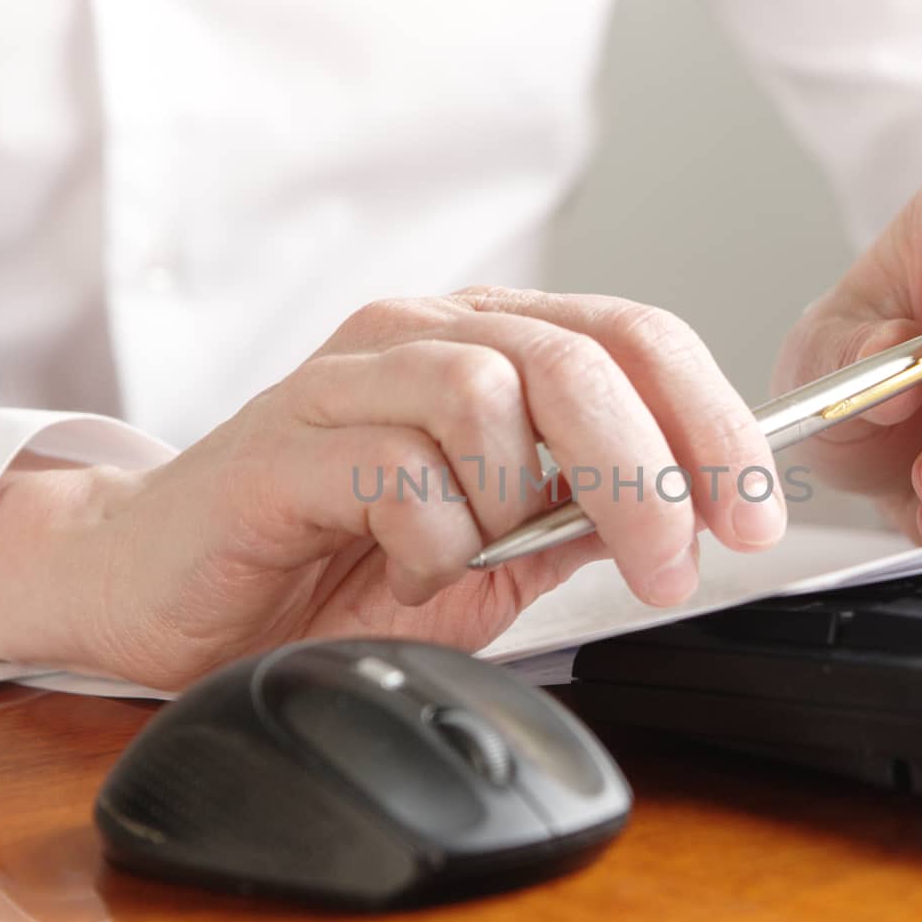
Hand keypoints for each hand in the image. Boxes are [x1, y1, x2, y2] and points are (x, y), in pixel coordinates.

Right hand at [0, 288, 784, 688]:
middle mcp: (426, 335)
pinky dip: (432, 540)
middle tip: (669, 564)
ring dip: (515, 508)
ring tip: (473, 563)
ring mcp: (351, 377)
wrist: (164, 586)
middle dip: (650, 472)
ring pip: (493, 395)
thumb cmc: (329, 565)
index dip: (712, 420)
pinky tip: (405, 568)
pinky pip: (399, 468)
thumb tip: (691, 502)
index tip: (756, 513)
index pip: (636, 337)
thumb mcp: (493, 553)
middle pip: (581, 359)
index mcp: (492, 344)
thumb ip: (578, 518)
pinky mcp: (286, 438)